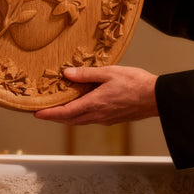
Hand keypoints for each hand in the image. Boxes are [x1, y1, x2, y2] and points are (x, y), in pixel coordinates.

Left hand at [34, 66, 159, 124]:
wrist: (157, 97)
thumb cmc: (135, 83)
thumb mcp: (109, 72)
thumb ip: (86, 74)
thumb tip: (67, 74)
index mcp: (94, 104)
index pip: (65, 113)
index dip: (49, 114)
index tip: (36, 114)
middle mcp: (98, 116)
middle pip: (70, 120)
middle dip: (55, 118)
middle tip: (42, 113)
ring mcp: (106, 119)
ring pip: (80, 121)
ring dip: (67, 117)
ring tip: (57, 110)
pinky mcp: (113, 119)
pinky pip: (90, 119)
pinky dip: (79, 115)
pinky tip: (80, 107)